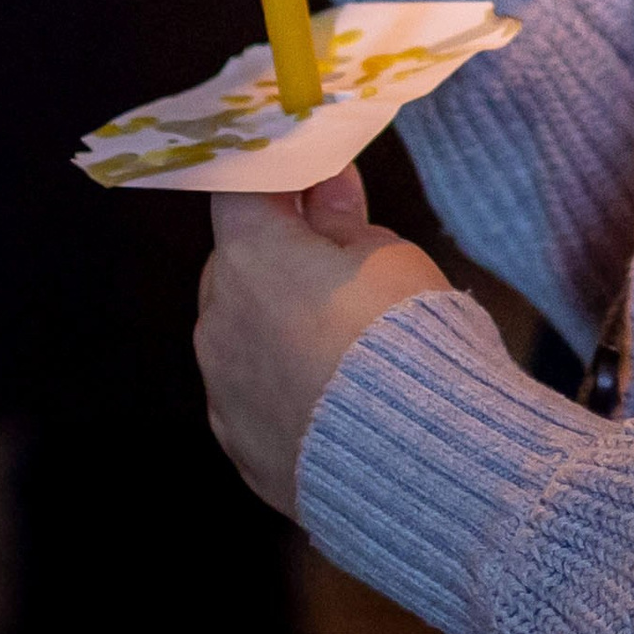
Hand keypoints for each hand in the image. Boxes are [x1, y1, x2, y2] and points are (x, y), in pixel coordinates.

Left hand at [196, 168, 448, 512]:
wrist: (414, 454)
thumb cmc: (403, 335)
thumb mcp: (387, 253)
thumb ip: (342, 218)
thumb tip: (325, 190)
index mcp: (250, 258)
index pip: (240, 190)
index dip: (275, 179)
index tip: (310, 180)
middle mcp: (218, 322)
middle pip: (235, 264)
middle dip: (275, 255)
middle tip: (336, 261)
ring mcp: (223, 390)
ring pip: (239, 332)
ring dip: (274, 321)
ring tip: (342, 339)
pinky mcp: (239, 445)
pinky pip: (251, 393)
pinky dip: (280, 382)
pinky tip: (331, 392)